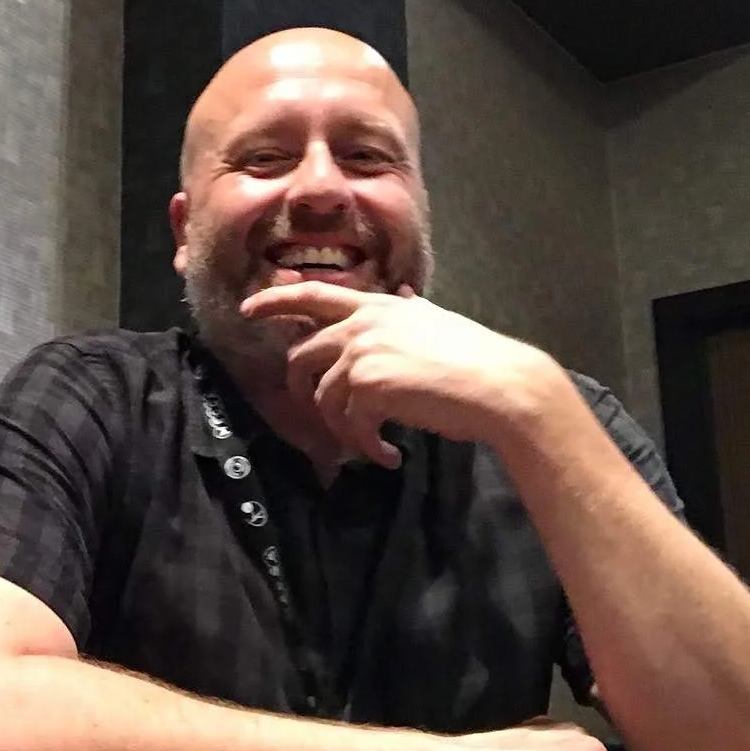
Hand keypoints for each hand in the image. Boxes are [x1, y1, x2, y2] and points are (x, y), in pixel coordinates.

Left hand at [237, 283, 563, 466]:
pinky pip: (348, 423)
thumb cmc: (475, 359)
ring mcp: (361, 353)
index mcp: (376, 306)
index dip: (276, 299)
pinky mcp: (367, 386)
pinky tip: (388, 456)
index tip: (248, 309)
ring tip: (371, 445)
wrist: (501, 386)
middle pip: (302, 357)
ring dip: (344, 429)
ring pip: (323, 397)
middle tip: (317, 416)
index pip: (314, 294)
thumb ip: (409, 310)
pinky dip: (365, 446)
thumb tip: (403, 294)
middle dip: (302, 392)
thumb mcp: (435, 321)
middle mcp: (362, 324)